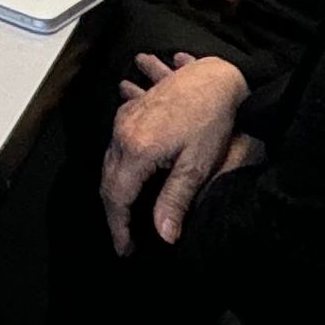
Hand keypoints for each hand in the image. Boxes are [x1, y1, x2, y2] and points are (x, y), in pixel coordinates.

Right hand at [100, 51, 248, 251]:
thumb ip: (175, 199)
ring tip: (126, 206)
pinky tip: (123, 159)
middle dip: (116, 210)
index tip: (124, 248)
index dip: (119, 227)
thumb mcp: (197, 165)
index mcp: (136, 150)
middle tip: (127, 235)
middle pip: (109, 179)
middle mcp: (123, 132)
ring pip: (111, 157)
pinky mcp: (133, 108)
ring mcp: (125, 117)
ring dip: (116, 183)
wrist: (215, 76)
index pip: (117, 197)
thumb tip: (164, 235)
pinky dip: (119, 155)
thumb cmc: (211, 118)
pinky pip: (117, 136)